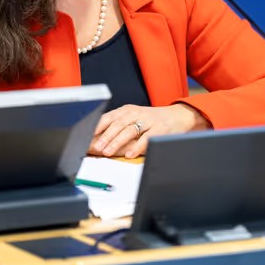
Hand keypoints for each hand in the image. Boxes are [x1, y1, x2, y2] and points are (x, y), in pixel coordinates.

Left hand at [89, 103, 211, 158]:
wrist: (178, 116)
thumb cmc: (151, 120)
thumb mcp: (133, 118)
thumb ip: (117, 126)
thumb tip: (96, 141)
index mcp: (126, 110)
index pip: (108, 117)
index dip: (97, 127)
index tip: (86, 137)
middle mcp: (136, 113)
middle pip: (117, 124)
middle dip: (105, 136)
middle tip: (96, 147)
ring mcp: (148, 121)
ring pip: (129, 131)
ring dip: (117, 142)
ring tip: (108, 152)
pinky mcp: (159, 129)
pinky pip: (146, 139)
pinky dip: (137, 147)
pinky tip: (129, 154)